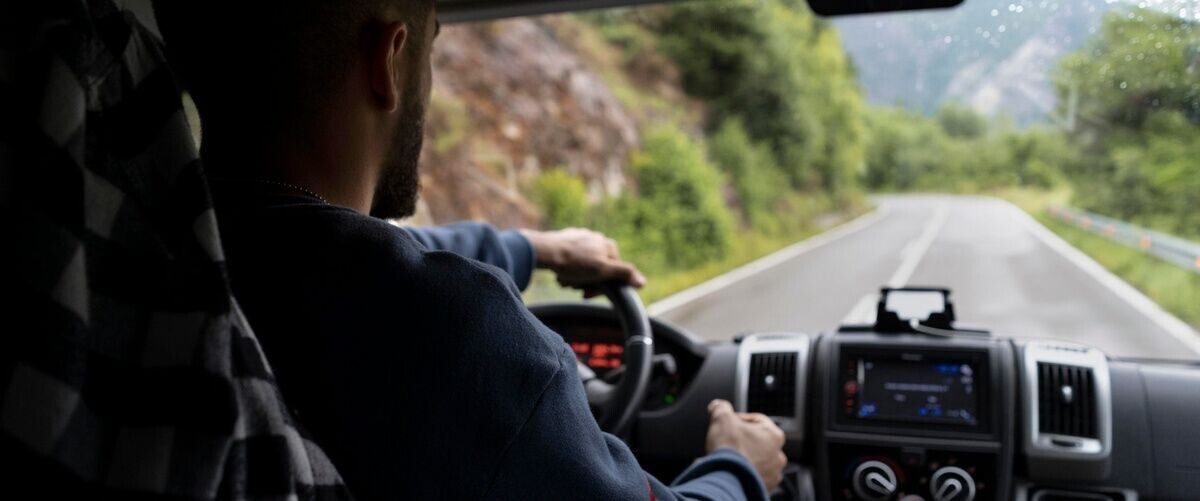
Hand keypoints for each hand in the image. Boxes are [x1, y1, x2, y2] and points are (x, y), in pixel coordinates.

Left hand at [520, 228, 646, 295]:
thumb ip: (624, 274)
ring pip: (582, 266)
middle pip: (597, 269)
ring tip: (564, 279)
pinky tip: (559, 272)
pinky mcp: (566, 239)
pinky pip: (570, 258)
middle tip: (574, 287)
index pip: (612, 272)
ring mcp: (581, 237)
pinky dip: (566, 268)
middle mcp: (597, 238)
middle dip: (586, 282)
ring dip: (574, 277)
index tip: (588, 294)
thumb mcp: (603, 271)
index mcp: (608, 245)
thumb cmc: (574, 263)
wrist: (545, 251)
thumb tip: (642, 282)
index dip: (601, 286)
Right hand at [705, 399, 787, 491]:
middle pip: (756, 441)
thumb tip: (718, 406)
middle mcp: (777, 456)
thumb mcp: (722, 418)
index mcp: (773, 435)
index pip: (756, 420)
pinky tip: (730, 471)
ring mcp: (772, 474)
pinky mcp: (764, 488)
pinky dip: (742, 474)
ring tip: (727, 458)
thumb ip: (721, 408)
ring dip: (743, 458)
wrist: (727, 479)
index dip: (738, 418)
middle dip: (741, 440)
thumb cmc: (730, 450)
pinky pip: (752, 477)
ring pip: (755, 460)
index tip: (728, 423)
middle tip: (726, 441)